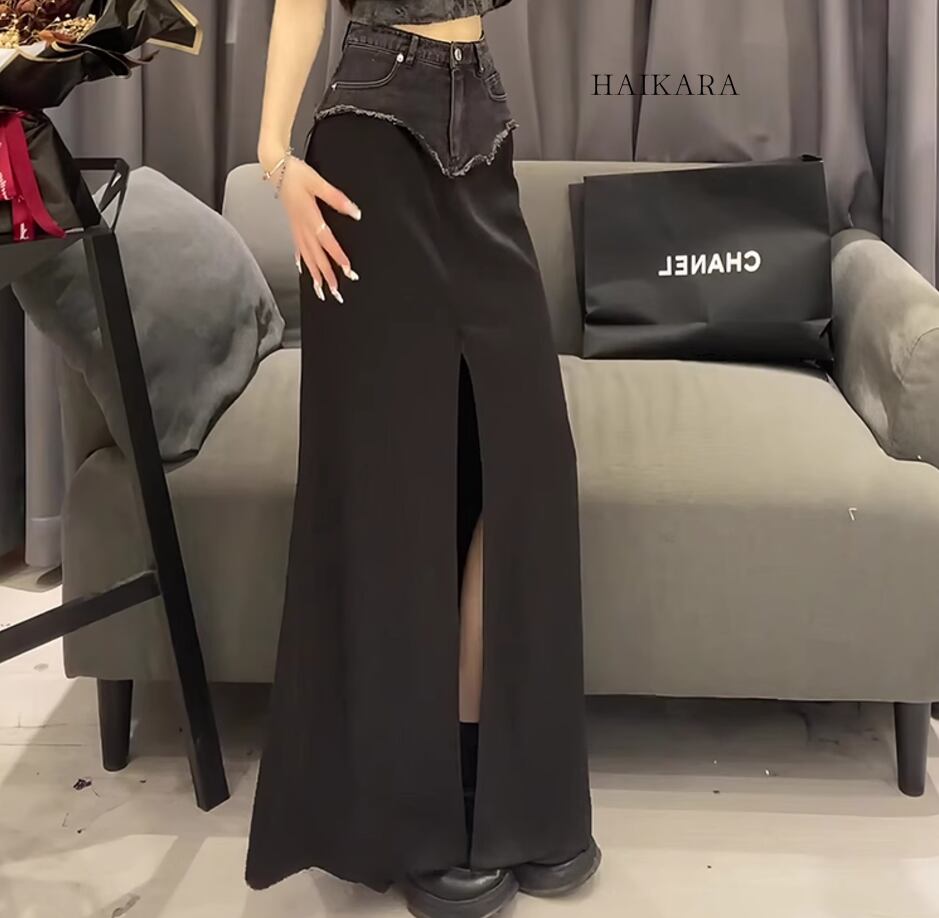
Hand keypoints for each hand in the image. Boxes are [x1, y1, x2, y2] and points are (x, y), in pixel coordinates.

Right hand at [274, 154, 361, 302]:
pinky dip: (302, 261)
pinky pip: (298, 248)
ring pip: (307, 257)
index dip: (338, 257)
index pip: (327, 242)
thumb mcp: (319, 182)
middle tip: (336, 293)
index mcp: (309, 217)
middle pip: (316, 256)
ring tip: (321, 291)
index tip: (348, 271)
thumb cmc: (296, 173)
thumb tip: (355, 212)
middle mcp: (302, 227)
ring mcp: (296, 228)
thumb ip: (337, 198)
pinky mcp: (293, 225)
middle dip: (326, 276)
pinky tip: (303, 269)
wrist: (275, 166)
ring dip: (315, 275)